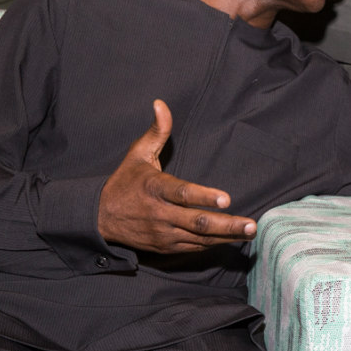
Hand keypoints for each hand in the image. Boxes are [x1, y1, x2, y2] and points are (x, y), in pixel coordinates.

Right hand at [97, 100, 256, 252]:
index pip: (182, 193)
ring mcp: (162, 233)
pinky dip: (213, 244)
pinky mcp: (165, 247)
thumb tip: (161, 103)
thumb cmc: (125, 181)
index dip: (204, 197)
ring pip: (198, 238)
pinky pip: (193, 247)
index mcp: (154, 187)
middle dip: (227, 225)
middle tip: (251, 225)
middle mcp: (159, 213)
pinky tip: (232, 239)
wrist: (99, 217)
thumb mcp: (138, 154)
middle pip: (197, 222)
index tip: (226, 199)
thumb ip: (157, 131)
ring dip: (225, 236)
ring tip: (249, 232)